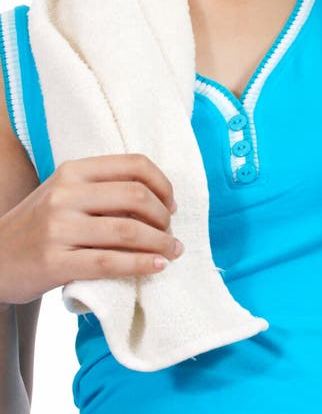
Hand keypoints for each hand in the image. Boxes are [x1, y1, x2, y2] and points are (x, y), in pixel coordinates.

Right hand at [0, 153, 181, 305]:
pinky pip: (109, 262)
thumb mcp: (65, 194)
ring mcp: (59, 228)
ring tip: (172, 251)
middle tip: (170, 232)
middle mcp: (66, 194)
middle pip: (136, 195)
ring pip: (127, 230)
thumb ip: (102, 190)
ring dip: (160, 242)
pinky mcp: (54, 262)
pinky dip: (141, 264)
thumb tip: (159, 200)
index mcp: (73, 171)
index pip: (134, 164)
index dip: (163, 184)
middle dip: (164, 216)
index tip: (171, 203)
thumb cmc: (40, 225)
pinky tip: (156, 267)